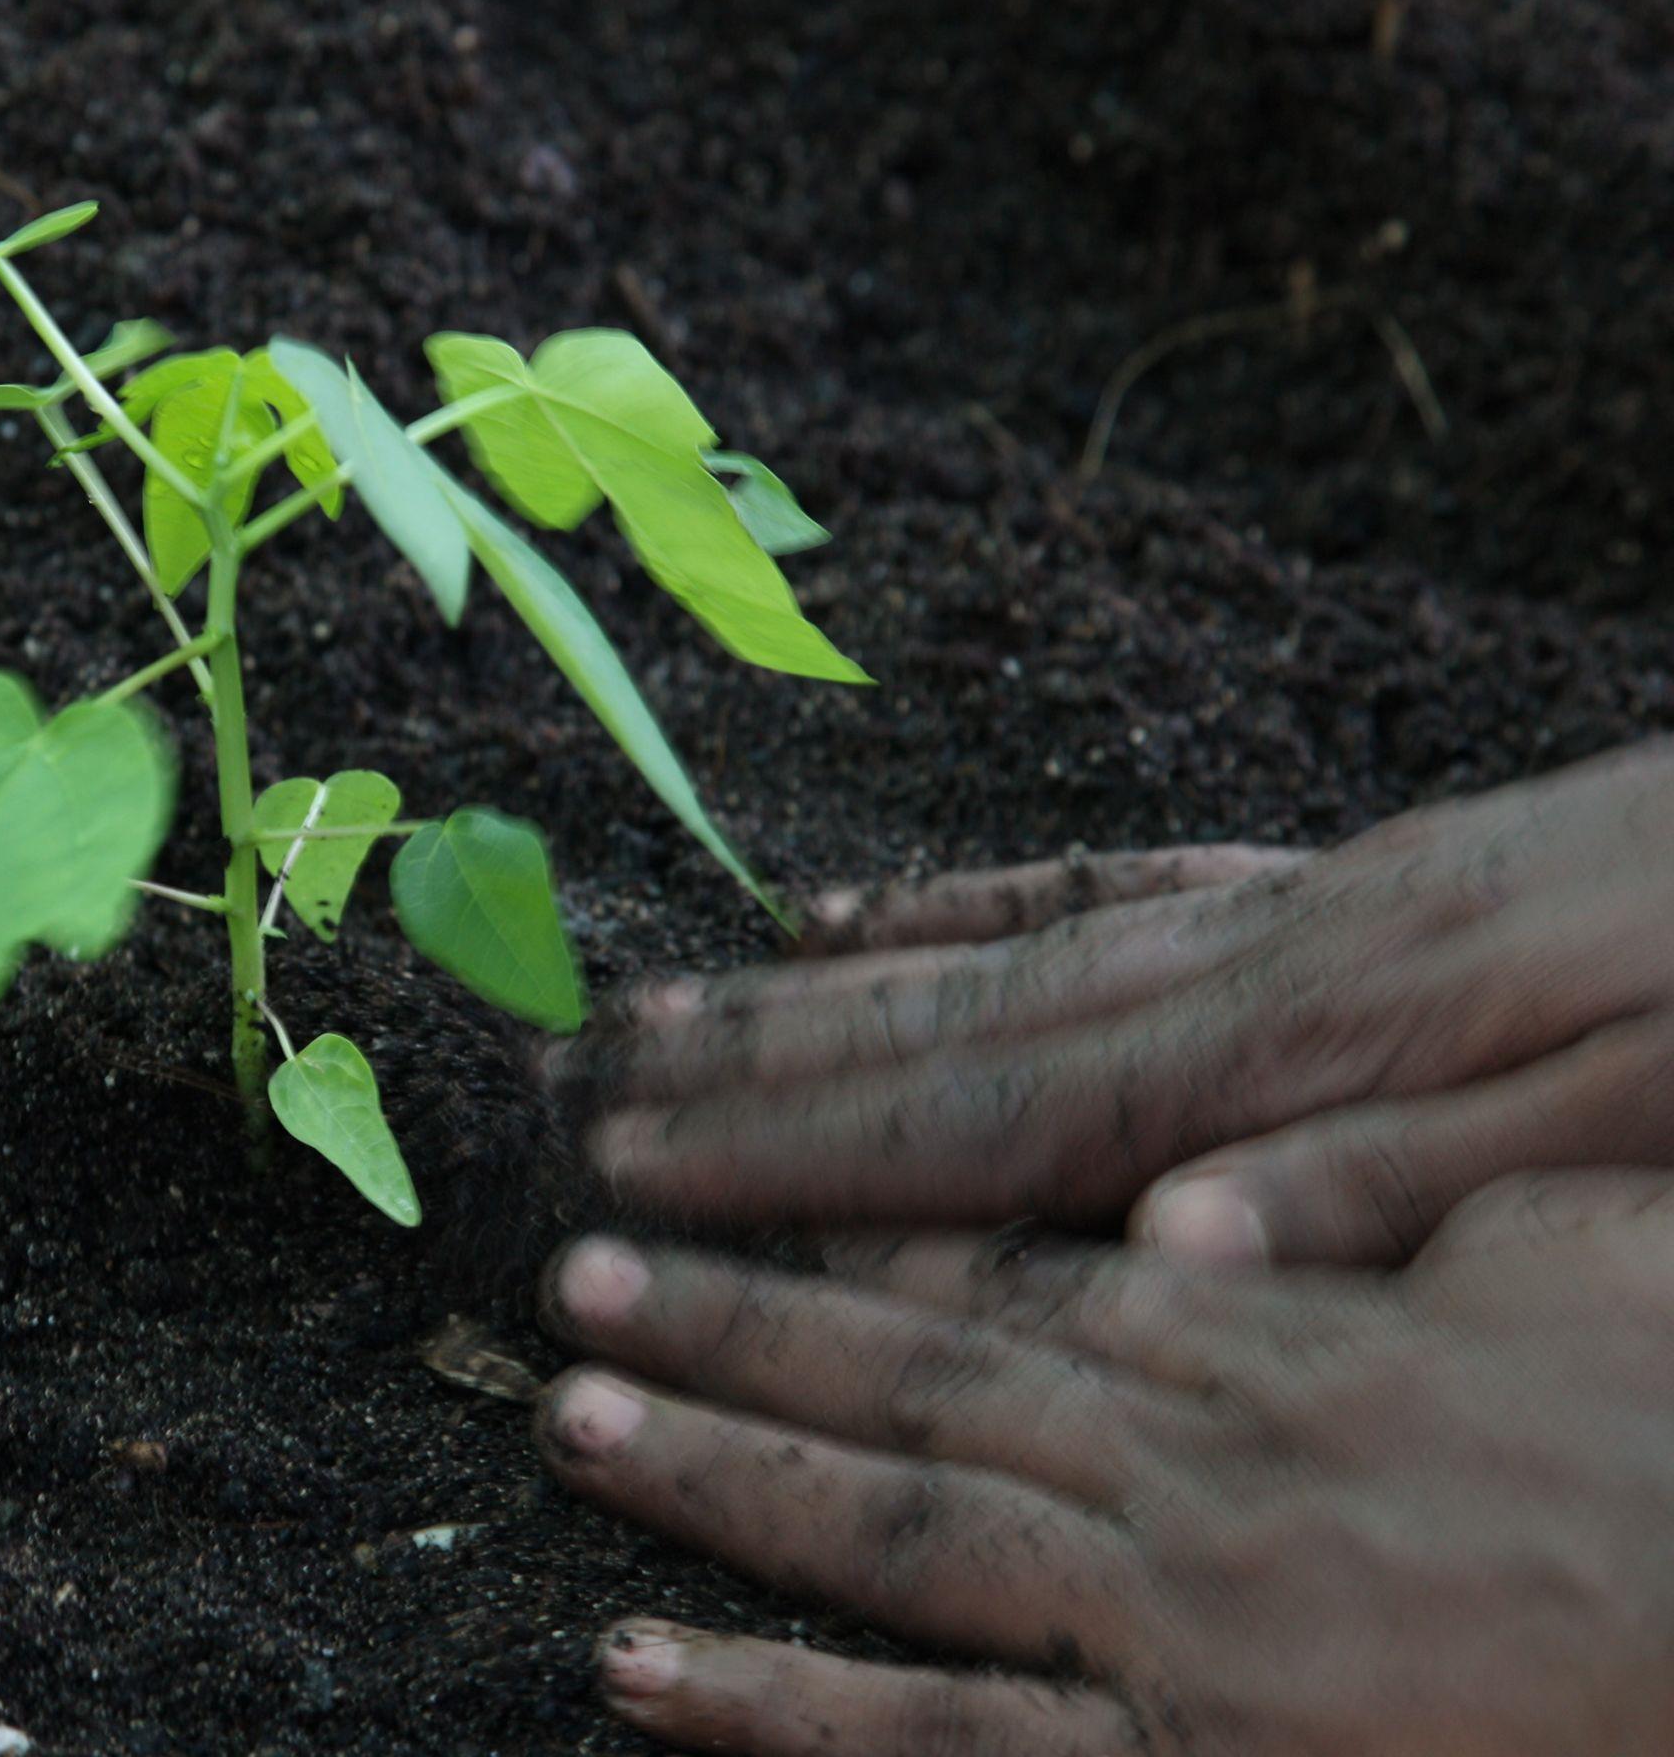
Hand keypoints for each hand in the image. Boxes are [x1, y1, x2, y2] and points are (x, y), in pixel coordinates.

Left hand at [536, 1172, 1673, 1753]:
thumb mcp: (1572, 1259)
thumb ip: (1385, 1225)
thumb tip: (1215, 1218)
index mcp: (1258, 1338)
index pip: (1004, 1274)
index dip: (846, 1236)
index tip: (725, 1191)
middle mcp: (1171, 1460)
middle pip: (903, 1381)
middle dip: (731, 1325)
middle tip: (574, 1274)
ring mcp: (1161, 1621)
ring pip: (885, 1530)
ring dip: (710, 1472)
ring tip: (568, 1421)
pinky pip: (937, 1743)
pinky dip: (777, 1709)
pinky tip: (643, 1676)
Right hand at [552, 739, 1673, 1263]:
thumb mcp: (1651, 1140)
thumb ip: (1405, 1189)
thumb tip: (1164, 1251)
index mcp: (1312, 1043)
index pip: (992, 1114)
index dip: (798, 1151)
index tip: (638, 1173)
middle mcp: (1255, 958)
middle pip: (944, 1019)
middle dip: (744, 1065)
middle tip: (571, 1080)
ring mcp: (1286, 906)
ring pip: (993, 950)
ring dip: (810, 989)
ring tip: (656, 1002)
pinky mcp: (1337, 885)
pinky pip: (1102, 891)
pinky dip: (965, 903)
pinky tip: (869, 907)